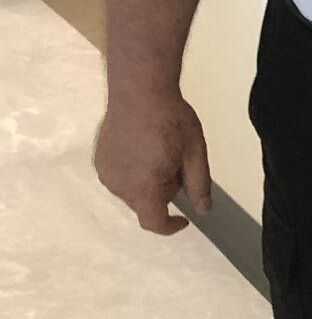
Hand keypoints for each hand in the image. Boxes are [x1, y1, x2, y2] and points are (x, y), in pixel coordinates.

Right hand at [94, 91, 210, 234]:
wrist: (139, 91)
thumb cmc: (171, 119)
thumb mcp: (194, 152)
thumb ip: (198, 185)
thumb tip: (203, 211)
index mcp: (144, 186)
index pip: (153, 222)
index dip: (169, 227)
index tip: (183, 220)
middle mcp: (119, 185)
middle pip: (145, 204)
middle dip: (164, 192)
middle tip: (177, 162)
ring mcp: (106, 173)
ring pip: (132, 191)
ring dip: (148, 182)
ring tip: (160, 150)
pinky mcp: (99, 161)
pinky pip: (120, 177)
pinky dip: (134, 172)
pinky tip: (144, 147)